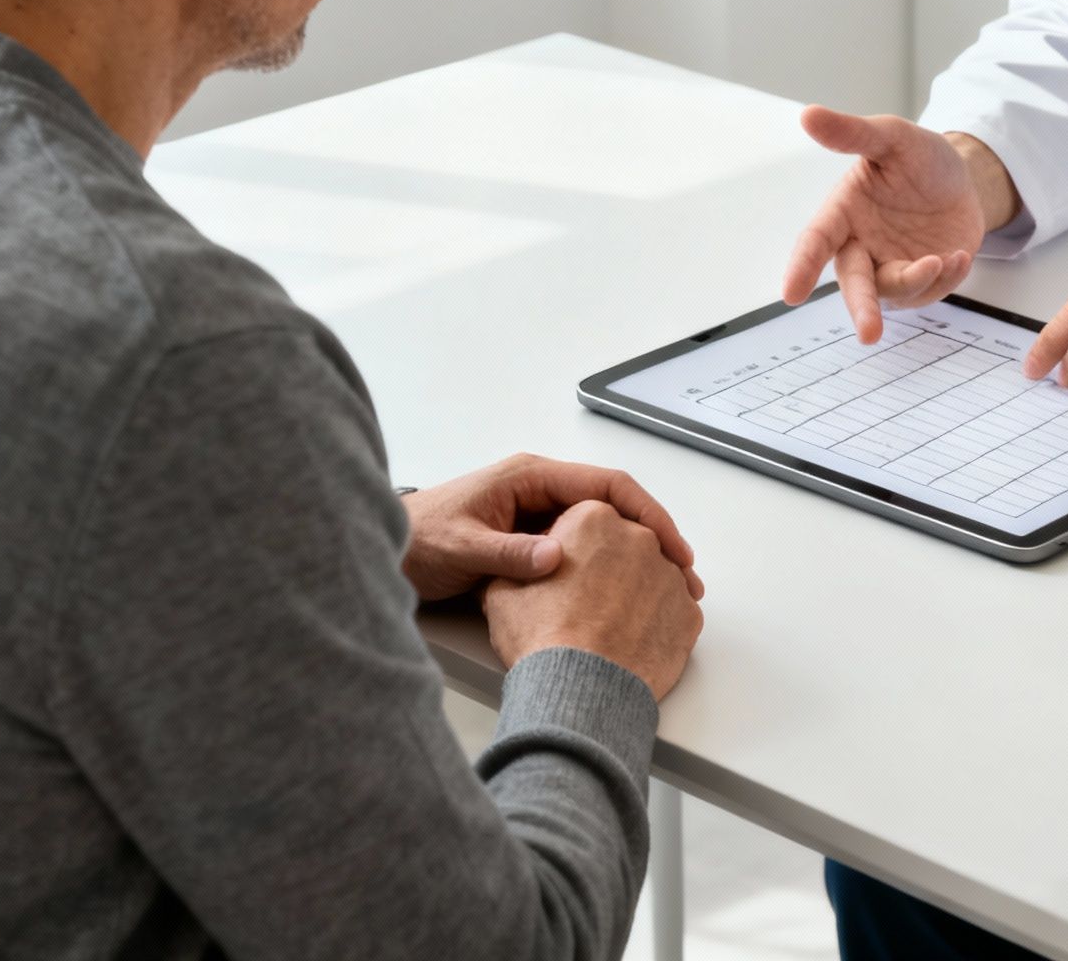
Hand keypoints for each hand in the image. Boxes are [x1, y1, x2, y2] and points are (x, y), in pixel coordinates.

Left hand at [400, 454, 698, 603]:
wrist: (384, 549)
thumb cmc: (416, 539)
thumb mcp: (460, 547)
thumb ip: (507, 553)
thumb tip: (557, 557)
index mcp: (531, 477)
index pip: (608, 486)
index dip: (648, 514)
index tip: (672, 547)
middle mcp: (541, 489)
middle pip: (616, 506)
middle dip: (655, 537)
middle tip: (684, 576)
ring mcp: (539, 512)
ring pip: (605, 528)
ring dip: (638, 554)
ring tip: (666, 588)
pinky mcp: (534, 537)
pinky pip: (585, 546)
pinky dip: (612, 565)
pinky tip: (626, 591)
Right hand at [483, 501, 705, 699]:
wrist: (582, 689)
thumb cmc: (543, 637)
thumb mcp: (504, 588)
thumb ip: (523, 562)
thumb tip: (531, 563)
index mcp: (594, 519)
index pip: (586, 523)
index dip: (571, 550)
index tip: (564, 574)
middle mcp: (640, 538)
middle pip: (624, 545)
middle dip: (608, 568)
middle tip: (586, 603)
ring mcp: (670, 576)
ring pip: (652, 577)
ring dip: (635, 594)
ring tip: (608, 627)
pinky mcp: (688, 613)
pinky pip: (673, 611)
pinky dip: (656, 624)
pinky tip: (631, 643)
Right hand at [782, 107, 1020, 342]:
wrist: (964, 177)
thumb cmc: (919, 158)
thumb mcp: (892, 137)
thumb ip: (852, 133)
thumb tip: (808, 114)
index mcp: (843, 213)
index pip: (815, 242)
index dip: (801, 267)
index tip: (790, 295)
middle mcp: (862, 245)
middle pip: (854, 283)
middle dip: (861, 308)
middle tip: (869, 333)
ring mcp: (891, 266)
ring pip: (894, 292)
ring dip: (917, 281)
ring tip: (944, 258)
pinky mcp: (922, 280)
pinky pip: (929, 291)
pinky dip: (946, 279)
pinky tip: (960, 255)